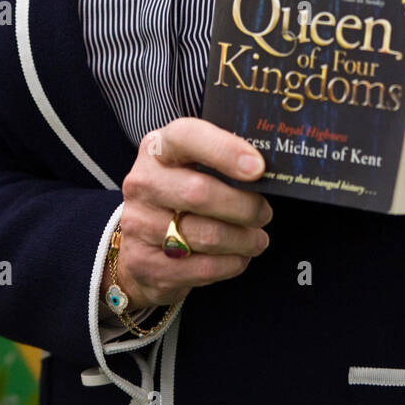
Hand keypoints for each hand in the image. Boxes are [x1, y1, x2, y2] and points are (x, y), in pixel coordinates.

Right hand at [110, 119, 272, 313]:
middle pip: (200, 193)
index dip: (225, 150)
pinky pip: (201, 268)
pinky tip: (239, 257)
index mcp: (157, 148)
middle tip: (265, 213)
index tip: (258, 168)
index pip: (188, 137)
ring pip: (205, 235)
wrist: (141, 245)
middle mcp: (142, 182)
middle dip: (244, 206)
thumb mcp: (192, 167)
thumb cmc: (180, 195)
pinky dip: (230, 264)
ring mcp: (138, 224)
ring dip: (243, 239)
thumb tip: (266, 169)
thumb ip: (221, 161)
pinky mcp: (144, 263)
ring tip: (257, 239)